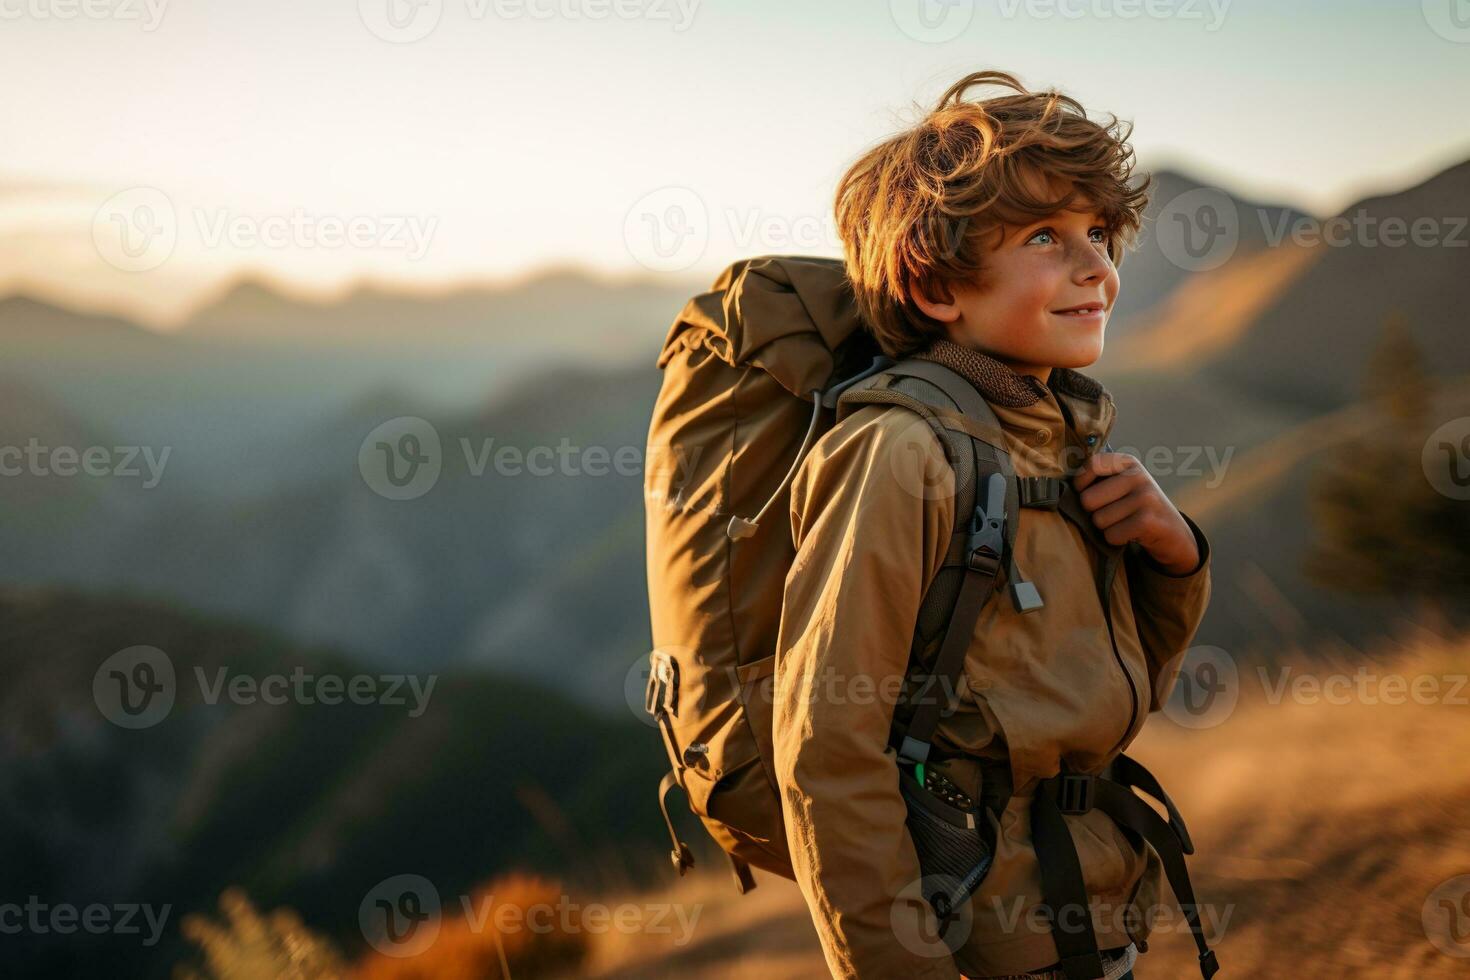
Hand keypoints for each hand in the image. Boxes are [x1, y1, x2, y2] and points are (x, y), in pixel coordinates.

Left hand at [1070, 452, 1198, 573]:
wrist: (1173, 532)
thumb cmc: (1136, 507)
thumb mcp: (1122, 484)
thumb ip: (1098, 478)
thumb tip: (1059, 487)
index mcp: (1128, 462)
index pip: (1092, 464)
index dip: (1081, 483)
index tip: (1087, 492)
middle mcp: (1138, 476)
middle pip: (1088, 499)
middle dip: (1094, 512)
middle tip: (1113, 513)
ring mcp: (1145, 498)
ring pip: (1099, 520)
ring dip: (1107, 527)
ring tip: (1124, 522)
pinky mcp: (1148, 521)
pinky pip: (1111, 535)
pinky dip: (1116, 539)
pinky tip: (1131, 533)